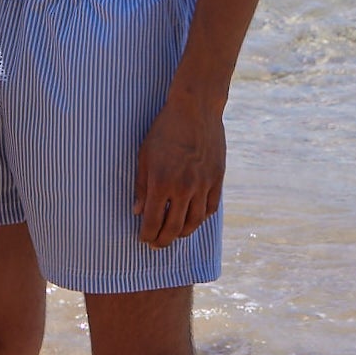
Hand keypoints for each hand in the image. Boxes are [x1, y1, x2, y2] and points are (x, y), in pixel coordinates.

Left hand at [134, 91, 225, 247]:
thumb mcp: (145, 156)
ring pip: (195, 222)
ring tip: (174, 235)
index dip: (147, 235)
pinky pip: (210, 208)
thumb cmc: (164, 130)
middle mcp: (184, 188)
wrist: (195, 110)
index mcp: (162, 182)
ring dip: (183, 233)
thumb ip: (141, 186)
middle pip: (174, 228)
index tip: (143, 239)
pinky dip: (201, 218)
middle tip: (157, 244)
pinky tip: (193, 218)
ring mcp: (203, 185)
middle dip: (163, 240)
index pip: (154, 221)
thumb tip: (138, 211)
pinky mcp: (217, 179)